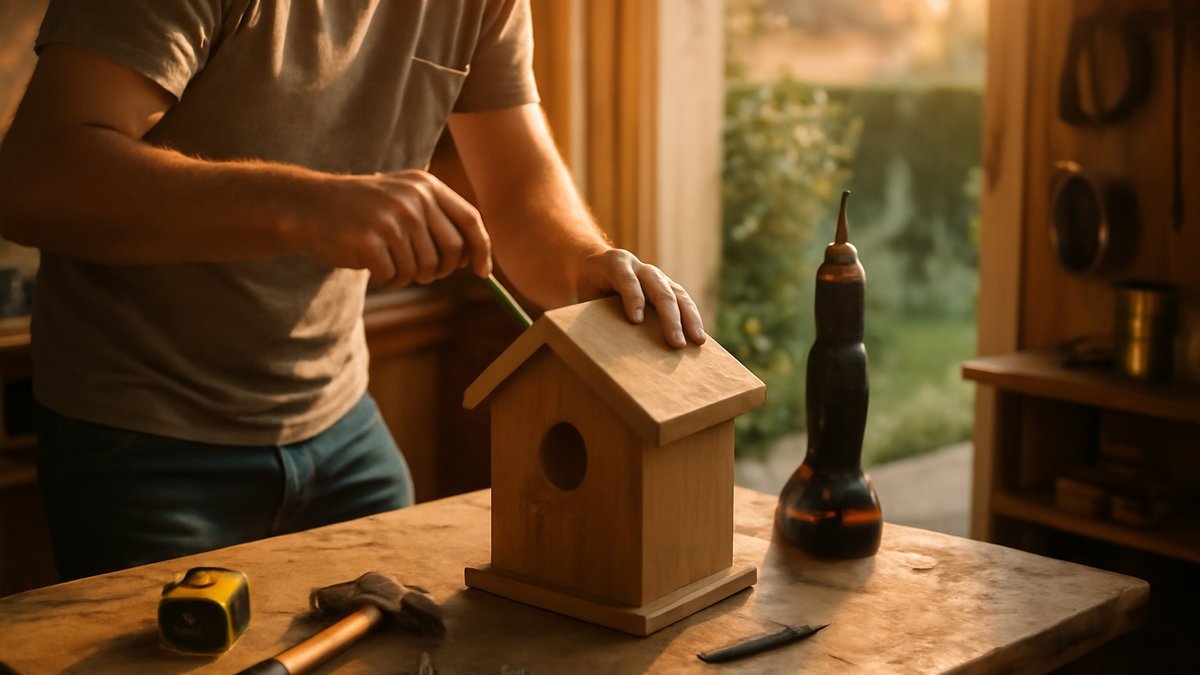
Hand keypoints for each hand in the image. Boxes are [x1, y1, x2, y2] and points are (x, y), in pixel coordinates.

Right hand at [299, 169, 491, 287]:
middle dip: (440, 271)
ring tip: (388, 264)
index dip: (482, 249)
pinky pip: (395, 277)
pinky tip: (373, 268)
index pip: (470, 220)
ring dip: (408, 276)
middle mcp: (413, 200)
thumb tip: (474, 256)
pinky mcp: (370, 241)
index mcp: (425, 186)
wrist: (306, 206)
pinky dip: (387, 280)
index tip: (484, 273)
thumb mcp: (401, 198)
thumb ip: (436, 218)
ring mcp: (392, 219)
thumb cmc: (359, 210)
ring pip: (423, 268)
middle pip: (451, 251)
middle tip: (421, 273)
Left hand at [576, 248, 705, 348]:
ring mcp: (655, 276)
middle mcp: (638, 267)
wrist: (591, 266)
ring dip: (689, 318)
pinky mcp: (665, 286)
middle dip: (669, 316)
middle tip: (675, 343)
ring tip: (697, 341)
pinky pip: (682, 301)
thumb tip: (584, 348)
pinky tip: (698, 338)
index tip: (636, 320)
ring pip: (676, 293)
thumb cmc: (584, 289)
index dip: (632, 297)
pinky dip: (692, 318)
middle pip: (658, 288)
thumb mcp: (578, 296)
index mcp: (614, 264)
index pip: (626, 279)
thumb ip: (586, 313)